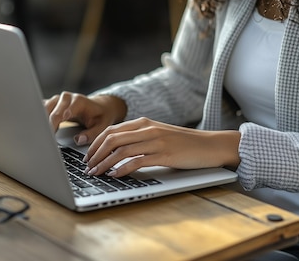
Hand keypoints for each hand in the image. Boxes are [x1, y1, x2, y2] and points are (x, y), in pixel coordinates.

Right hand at [44, 92, 126, 144]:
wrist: (99, 106)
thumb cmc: (100, 116)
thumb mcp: (102, 126)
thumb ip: (91, 134)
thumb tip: (78, 140)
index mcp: (79, 101)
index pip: (66, 110)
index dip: (59, 118)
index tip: (54, 128)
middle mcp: (66, 98)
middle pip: (52, 110)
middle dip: (48, 124)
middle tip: (46, 139)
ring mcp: (57, 100)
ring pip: (44, 109)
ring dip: (41, 122)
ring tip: (41, 136)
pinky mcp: (52, 104)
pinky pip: (41, 109)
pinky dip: (38, 118)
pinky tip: (36, 128)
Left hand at [83, 117, 240, 176]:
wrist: (210, 145)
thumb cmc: (184, 144)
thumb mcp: (158, 136)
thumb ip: (139, 139)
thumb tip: (116, 152)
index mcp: (144, 123)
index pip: (111, 130)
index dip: (95, 144)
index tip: (87, 156)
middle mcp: (148, 129)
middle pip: (112, 139)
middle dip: (95, 154)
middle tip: (88, 167)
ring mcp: (156, 141)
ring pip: (121, 150)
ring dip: (105, 163)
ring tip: (97, 173)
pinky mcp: (164, 154)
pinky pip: (137, 161)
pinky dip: (123, 169)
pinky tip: (115, 175)